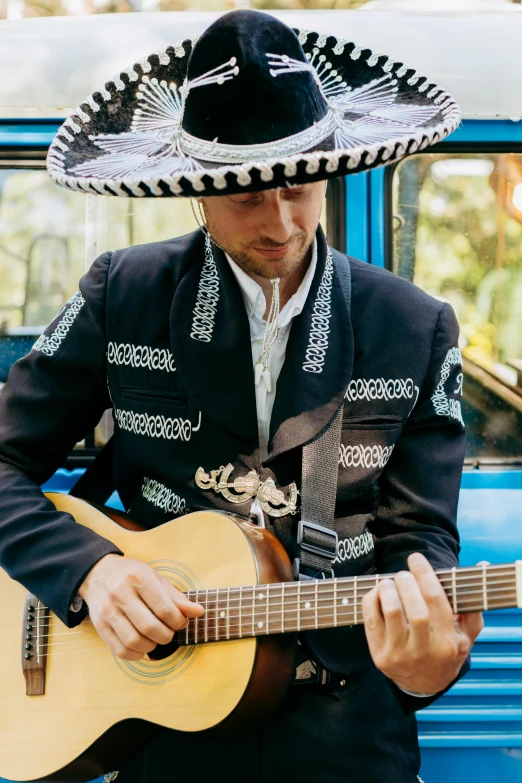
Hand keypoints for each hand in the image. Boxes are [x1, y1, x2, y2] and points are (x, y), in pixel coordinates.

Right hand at [79, 554, 203, 660]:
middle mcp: (120, 594)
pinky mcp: (99, 625)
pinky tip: (142, 648)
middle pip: (149, 627)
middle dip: (166, 635)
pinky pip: (119, 650)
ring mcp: (108, 611)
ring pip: (134, 641)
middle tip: (170, 632)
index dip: (178, 621)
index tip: (181, 622)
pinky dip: (135, 655)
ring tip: (156, 639)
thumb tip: (198, 612)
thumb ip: (176, 597)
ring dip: (151, 646)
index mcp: (138, 578)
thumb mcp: (155, 578)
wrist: (98, 572)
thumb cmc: (131, 575)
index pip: (164, 609)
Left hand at [362, 552, 483, 694]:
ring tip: (389, 582)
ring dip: (387, 589)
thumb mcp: (466, 635)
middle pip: (415, 609)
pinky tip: (379, 594)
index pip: (436, 601)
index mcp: (448, 642)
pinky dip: (371, 599)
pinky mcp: (379, 656)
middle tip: (404, 574)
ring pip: (391, 612)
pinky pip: (370, 620)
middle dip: (406, 582)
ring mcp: (400, 655)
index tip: (416, 559)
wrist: (424, 685)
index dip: (425, 574)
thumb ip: (472, 606)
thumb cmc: (446, 651)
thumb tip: (477, 568)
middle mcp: (424, 650)